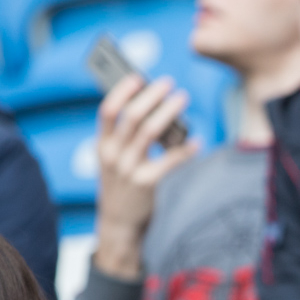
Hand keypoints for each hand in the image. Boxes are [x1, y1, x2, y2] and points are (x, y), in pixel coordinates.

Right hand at [93, 75, 199, 279]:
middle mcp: (112, 155)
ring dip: (168, 112)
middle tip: (169, 83)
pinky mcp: (146, 184)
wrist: (118, 223)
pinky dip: (184, 149)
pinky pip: (168, 161)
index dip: (122, 91)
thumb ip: (127, 139)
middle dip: (151, 96)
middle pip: (131, 117)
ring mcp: (128, 170)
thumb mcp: (115, 160)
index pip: (108, 111)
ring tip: (182, 99)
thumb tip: (156, 110)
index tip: (138, 76)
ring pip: (149, 133)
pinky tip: (197, 141)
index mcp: (102, 145)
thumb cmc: (122, 186)